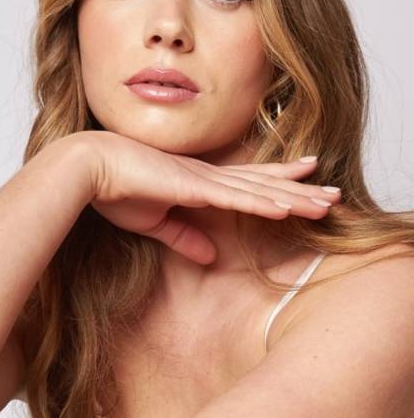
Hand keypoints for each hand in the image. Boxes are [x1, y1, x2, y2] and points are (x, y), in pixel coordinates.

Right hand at [85, 131, 340, 264]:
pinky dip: (262, 202)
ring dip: (294, 198)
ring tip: (326, 203)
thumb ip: (185, 237)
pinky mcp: (191, 186)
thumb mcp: (156, 222)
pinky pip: (234, 198)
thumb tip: (210, 257)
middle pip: (265, 185)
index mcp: (200, 183)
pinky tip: (286, 207)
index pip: (249, 183)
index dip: (280, 182)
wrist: (90, 167)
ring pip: (259, 192)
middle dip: (301, 190)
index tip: (306, 178)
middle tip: (333, 191)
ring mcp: (203, 180)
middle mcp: (209, 177)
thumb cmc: (117, 189)